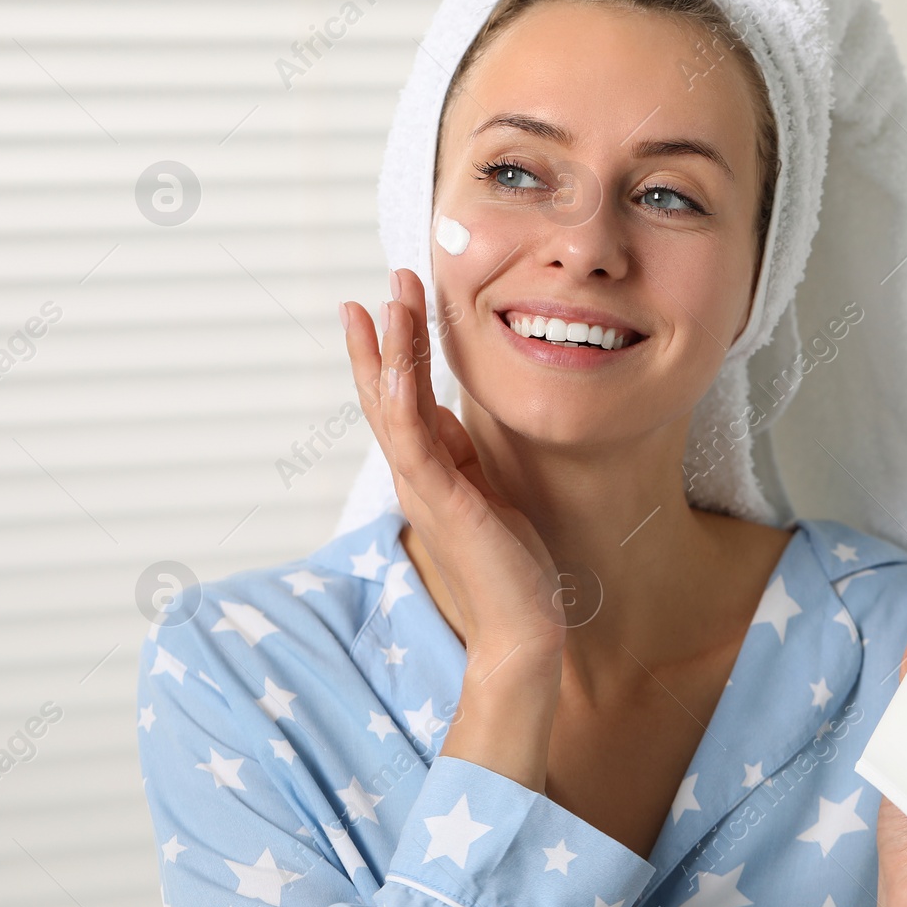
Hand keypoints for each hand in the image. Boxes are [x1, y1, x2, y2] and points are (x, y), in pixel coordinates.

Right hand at [342, 269, 564, 782]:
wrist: (521, 626)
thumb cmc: (509, 565)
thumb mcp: (486, 492)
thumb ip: (461, 455)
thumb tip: (446, 413)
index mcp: (429, 469)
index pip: (404, 398)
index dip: (396, 350)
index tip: (391, 302)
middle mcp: (415, 474)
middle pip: (387, 392)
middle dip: (385, 335)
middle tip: (388, 281)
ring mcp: (422, 486)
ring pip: (392, 406)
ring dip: (388, 351)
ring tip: (385, 300)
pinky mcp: (439, 500)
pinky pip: (412, 439)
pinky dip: (400, 397)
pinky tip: (397, 363)